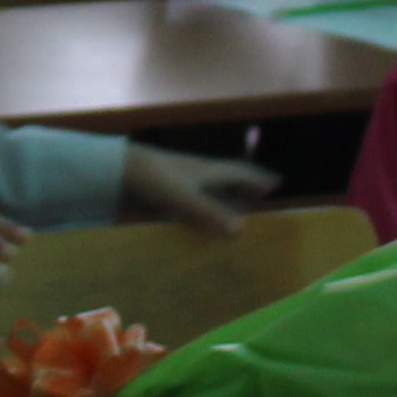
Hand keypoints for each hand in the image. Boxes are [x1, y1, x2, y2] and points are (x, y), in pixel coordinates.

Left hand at [118, 149, 275, 233]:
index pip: (240, 173)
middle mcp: (199, 171)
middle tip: (262, 191)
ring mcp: (183, 177)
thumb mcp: (185, 199)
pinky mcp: (168, 185)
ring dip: (227, 192)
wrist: (121, 168)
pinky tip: (201, 209)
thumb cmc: (155, 179)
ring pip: (212, 183)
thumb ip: (211, 213)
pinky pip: (195, 192)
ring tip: (239, 202)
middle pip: (229, 176)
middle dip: (246, 184)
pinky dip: (206, 200)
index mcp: (208, 171)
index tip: (276, 183)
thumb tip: (241, 229)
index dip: (258, 179)